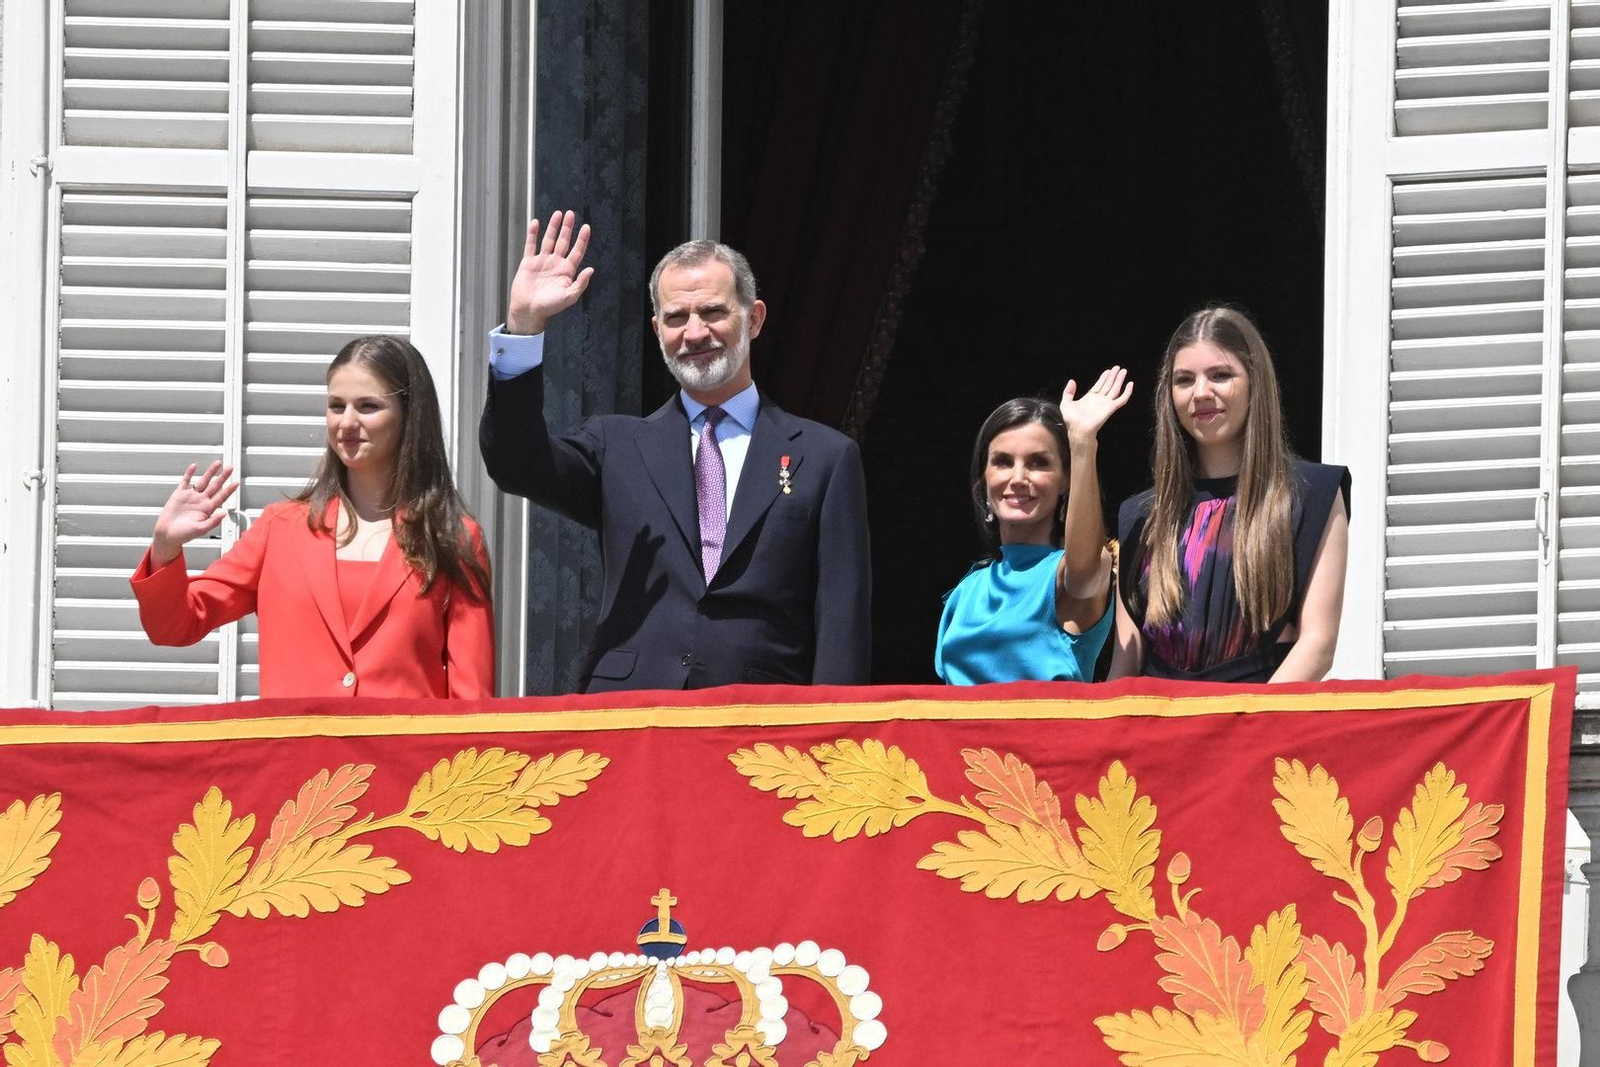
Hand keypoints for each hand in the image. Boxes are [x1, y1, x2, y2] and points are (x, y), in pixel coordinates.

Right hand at [151, 462, 237, 566]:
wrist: (167, 534)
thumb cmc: (184, 534)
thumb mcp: (201, 529)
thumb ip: (213, 522)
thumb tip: (224, 513)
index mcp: (208, 509)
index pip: (221, 497)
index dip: (229, 490)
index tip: (236, 483)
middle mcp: (201, 501)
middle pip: (215, 486)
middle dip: (223, 477)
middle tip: (230, 468)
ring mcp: (191, 496)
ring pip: (203, 481)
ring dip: (210, 472)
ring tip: (218, 463)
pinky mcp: (179, 494)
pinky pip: (185, 481)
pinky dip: (189, 474)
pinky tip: (194, 467)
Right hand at [506, 210, 593, 334]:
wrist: (528, 311)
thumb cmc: (549, 307)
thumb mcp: (569, 297)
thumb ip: (580, 284)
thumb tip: (591, 269)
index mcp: (566, 271)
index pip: (577, 251)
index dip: (582, 239)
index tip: (586, 227)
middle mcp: (555, 264)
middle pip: (564, 241)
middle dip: (568, 228)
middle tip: (571, 214)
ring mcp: (542, 261)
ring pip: (549, 240)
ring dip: (553, 227)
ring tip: (558, 214)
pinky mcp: (528, 262)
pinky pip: (531, 245)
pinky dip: (533, 234)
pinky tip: (536, 223)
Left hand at [1060, 366, 1132, 446]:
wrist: (1079, 429)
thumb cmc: (1072, 419)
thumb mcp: (1066, 403)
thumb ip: (1068, 392)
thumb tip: (1072, 381)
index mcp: (1089, 398)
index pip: (1099, 385)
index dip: (1104, 377)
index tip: (1108, 371)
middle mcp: (1099, 399)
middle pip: (1108, 385)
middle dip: (1113, 376)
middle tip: (1117, 367)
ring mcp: (1106, 403)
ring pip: (1115, 388)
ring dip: (1119, 380)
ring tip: (1123, 371)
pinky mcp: (1111, 408)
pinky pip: (1122, 399)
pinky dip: (1127, 392)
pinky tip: (1130, 384)